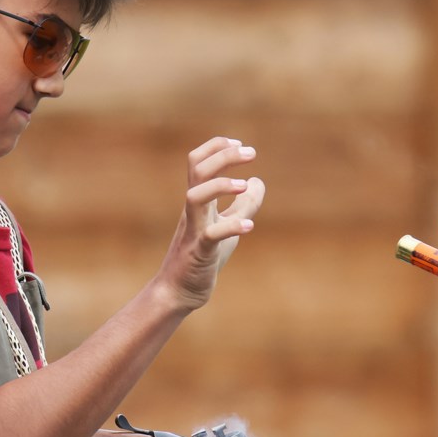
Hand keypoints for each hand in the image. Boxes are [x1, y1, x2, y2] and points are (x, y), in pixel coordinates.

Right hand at [157, 136, 264, 311]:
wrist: (179, 292)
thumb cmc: (202, 257)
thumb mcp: (228, 226)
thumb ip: (244, 205)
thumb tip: (258, 181)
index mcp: (198, 202)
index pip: (198, 162)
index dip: (217, 146)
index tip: (240, 144)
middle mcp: (193, 211)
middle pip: (197, 170)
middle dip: (223, 155)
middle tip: (251, 153)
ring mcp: (194, 230)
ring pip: (195, 197)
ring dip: (220, 186)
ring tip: (244, 185)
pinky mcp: (200, 252)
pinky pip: (211, 235)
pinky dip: (231, 227)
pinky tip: (249, 226)